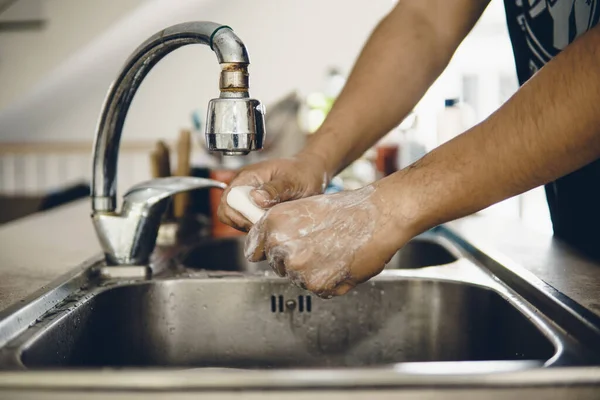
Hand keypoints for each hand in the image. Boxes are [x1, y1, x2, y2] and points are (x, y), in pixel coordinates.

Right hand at [218, 153, 328, 231]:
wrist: (311, 172)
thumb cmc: (302, 172)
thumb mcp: (291, 180)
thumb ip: (274, 189)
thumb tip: (256, 198)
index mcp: (247, 177)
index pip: (228, 200)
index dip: (237, 214)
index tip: (255, 220)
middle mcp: (243, 187)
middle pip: (228, 212)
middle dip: (243, 223)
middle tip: (263, 225)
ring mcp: (248, 198)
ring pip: (238, 219)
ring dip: (251, 225)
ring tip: (269, 223)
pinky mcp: (255, 207)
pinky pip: (248, 221)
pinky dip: (256, 225)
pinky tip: (270, 223)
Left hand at [245, 184, 410, 297]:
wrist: (378, 216)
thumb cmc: (348, 209)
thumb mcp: (304, 208)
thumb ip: (282, 228)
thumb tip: (271, 246)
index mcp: (274, 222)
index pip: (254, 248)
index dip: (268, 250)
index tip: (277, 251)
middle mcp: (281, 245)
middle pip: (277, 265)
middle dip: (294, 260)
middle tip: (319, 246)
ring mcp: (298, 267)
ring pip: (298, 278)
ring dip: (313, 271)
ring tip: (334, 252)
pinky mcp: (316, 284)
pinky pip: (317, 289)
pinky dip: (329, 282)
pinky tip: (341, 263)